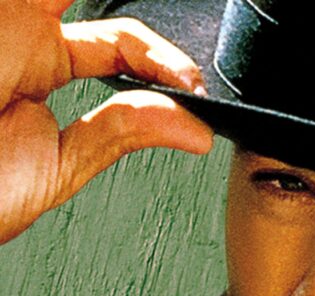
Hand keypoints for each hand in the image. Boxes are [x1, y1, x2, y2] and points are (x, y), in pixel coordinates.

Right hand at [0, 0, 213, 244]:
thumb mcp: (61, 161)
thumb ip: (124, 132)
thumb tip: (196, 130)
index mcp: (38, 65)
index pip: (121, 45)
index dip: (164, 60)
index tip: (194, 87)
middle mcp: (18, 32)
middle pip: (101, 6)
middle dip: (144, 36)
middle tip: (185, 66)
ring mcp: (4, 19)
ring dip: (129, 27)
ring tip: (169, 61)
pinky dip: (101, 19)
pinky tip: (132, 34)